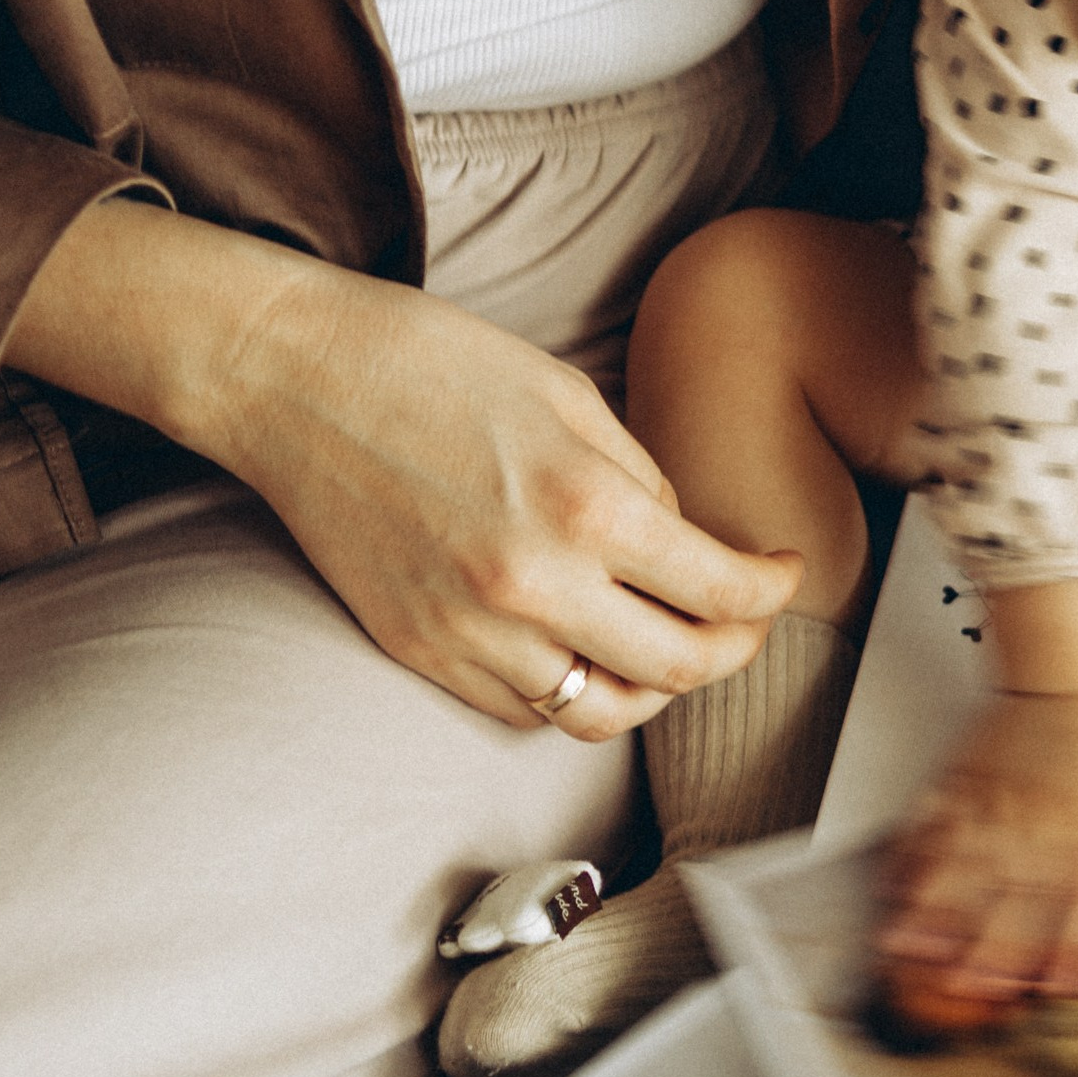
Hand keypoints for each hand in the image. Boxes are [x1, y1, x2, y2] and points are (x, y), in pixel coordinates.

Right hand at [6, 201, 798, 733]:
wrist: (294, 378)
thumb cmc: (432, 363)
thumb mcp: (568, 395)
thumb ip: (640, 481)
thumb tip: (685, 548)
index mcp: (585, 506)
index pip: (721, 591)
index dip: (772, 591)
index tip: (783, 573)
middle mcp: (533, 586)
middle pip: (676, 670)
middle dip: (731, 649)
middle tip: (743, 621)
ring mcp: (470, 632)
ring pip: (600, 713)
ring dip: (651, 688)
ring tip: (667, 645)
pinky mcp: (419, 652)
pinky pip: (523, 711)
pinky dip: (571, 694)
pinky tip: (586, 651)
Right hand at [878, 683, 1077, 1001]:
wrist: (1069, 665)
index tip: (1063, 988)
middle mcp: (1046, 826)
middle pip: (1019, 897)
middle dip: (995, 945)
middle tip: (974, 990)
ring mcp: (999, 808)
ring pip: (965, 869)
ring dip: (939, 913)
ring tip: (910, 950)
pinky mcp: (965, 787)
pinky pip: (934, 828)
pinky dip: (912, 861)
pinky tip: (893, 893)